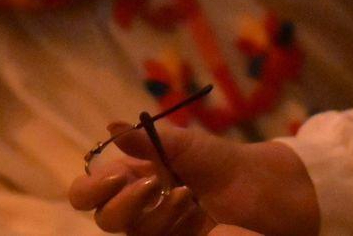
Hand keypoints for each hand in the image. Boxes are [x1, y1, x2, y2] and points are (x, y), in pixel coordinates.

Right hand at [69, 122, 315, 235]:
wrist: (262, 188)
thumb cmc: (222, 161)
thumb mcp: (185, 145)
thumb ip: (146, 139)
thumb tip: (111, 127)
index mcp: (132, 177)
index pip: (90, 191)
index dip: (91, 188)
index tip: (117, 175)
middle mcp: (138, 207)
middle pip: (104, 218)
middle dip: (124, 203)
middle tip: (152, 183)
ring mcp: (158, 230)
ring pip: (133, 232)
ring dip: (158, 213)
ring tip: (188, 195)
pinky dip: (173, 225)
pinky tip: (195, 214)